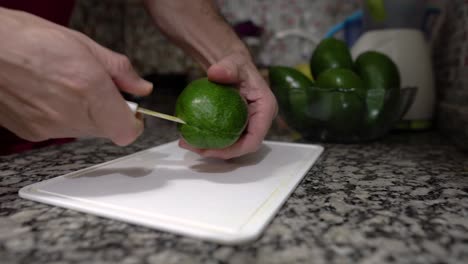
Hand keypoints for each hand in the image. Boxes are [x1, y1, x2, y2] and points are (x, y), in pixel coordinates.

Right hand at [0, 8, 151, 144]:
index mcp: (90, 88)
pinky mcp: (33, 133)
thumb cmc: (26, 39)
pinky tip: (50, 95)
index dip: (133, 122)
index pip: (127, 130)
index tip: (132, 111)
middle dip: (109, 112)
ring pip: (85, 131)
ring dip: (86, 114)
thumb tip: (141, 87)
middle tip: (96, 89)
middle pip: (107, 130)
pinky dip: (63, 117)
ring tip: (68, 87)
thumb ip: (119, 70)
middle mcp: (72, 114)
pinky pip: (61, 131)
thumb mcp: (83, 44)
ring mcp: (50, 127)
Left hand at [179, 52, 277, 158]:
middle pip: (242, 146)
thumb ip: (227, 67)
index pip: (254, 139)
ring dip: (212, 149)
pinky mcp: (239, 127)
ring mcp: (250, 125)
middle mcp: (260, 121)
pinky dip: (210, 140)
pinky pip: (226, 138)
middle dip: (219, 152)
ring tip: (188, 143)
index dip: (235, 149)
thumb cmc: (237, 65)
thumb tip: (215, 73)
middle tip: (194, 147)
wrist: (233, 68)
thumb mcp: (233, 63)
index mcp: (266, 110)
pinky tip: (191, 137)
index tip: (212, 149)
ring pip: (233, 145)